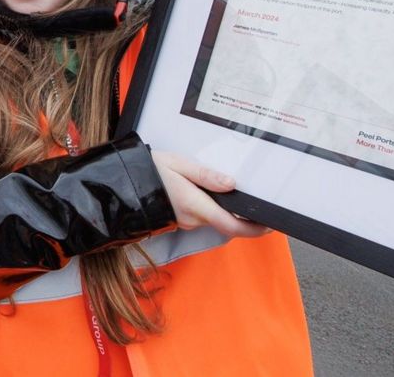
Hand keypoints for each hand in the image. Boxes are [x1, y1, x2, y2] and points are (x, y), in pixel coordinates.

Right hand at [153, 151, 267, 238]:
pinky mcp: (181, 219)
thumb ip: (206, 175)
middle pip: (227, 224)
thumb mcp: (178, 164)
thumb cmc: (150, 170)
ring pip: (215, 219)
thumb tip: (232, 184)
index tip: (270, 225)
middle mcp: (193, 218)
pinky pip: (203, 216)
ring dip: (226, 211)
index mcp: (195, 205)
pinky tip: (211, 194)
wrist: (123, 181)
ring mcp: (186, 221)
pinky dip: (213, 209)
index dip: (254, 230)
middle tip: (258, 206)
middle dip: (243, 218)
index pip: (232, 226)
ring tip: (234, 192)